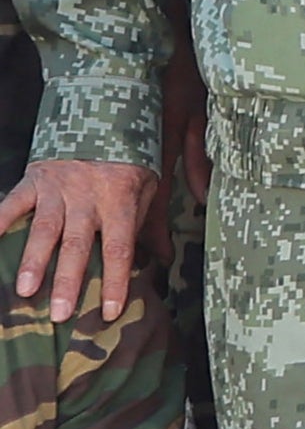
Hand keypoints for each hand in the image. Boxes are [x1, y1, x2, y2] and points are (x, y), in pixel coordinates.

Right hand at [1, 162, 152, 320]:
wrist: (104, 113)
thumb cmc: (130, 157)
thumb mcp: (151, 186)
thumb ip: (153, 224)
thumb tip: (165, 260)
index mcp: (121, 201)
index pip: (119, 248)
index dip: (114, 280)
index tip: (109, 311)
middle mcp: (88, 198)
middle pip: (78, 245)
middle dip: (68, 281)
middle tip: (60, 315)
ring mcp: (58, 189)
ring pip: (44, 229)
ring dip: (34, 261)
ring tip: (24, 291)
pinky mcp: (34, 179)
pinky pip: (12, 204)